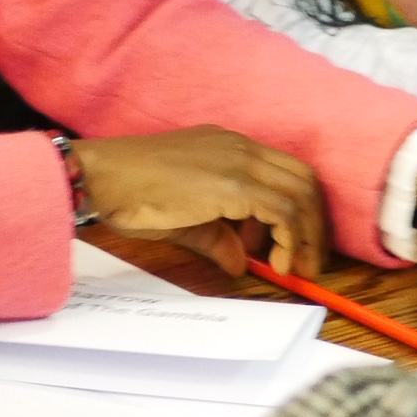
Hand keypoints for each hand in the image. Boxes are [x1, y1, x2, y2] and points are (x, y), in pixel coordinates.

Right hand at [71, 127, 326, 278]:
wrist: (102, 178)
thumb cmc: (131, 192)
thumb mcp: (186, 219)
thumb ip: (218, 238)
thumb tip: (240, 263)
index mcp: (232, 147)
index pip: (287, 173)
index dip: (299, 212)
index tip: (293, 246)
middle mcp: (242, 148)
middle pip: (304, 182)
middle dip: (314, 225)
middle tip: (308, 263)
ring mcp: (240, 161)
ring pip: (300, 195)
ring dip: (307, 237)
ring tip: (296, 269)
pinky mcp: (235, 183)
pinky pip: (282, 212)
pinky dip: (289, 240)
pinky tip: (275, 264)